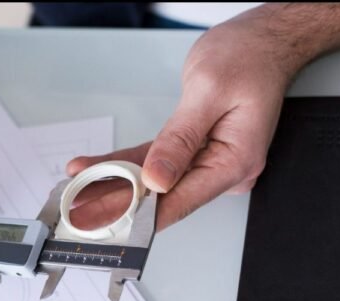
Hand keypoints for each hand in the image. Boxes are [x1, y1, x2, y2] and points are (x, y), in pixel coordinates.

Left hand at [67, 13, 294, 230]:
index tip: (107, 221)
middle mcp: (224, 168)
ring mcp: (209, 160)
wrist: (262, 40)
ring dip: (116, 185)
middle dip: (118, 202)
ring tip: (78, 191)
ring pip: (154, 179)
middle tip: (80, 212)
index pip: (180, 200)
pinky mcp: (195, 149)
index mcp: (235, 161)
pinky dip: (126, 164)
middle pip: (163, 194)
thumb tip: (157, 178)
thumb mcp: (208, 92)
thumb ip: (180, 139)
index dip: (138, 214)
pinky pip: (155, 161)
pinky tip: (97, 169)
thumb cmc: (247, 58)